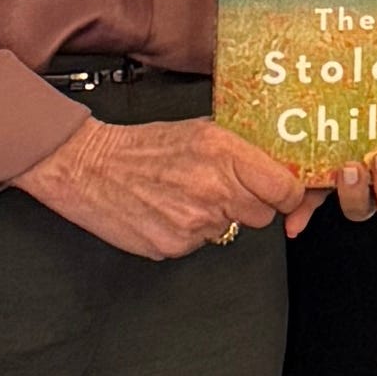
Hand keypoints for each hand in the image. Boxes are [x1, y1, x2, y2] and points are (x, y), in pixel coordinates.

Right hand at [22, 114, 311, 263]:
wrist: (88, 167)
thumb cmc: (141, 146)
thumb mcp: (198, 129)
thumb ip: (239, 145)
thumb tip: (275, 157)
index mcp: (223, 152)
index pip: (285, 188)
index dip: (287, 193)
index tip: (283, 192)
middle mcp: (212, 187)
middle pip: (263, 215)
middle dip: (250, 204)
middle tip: (224, 190)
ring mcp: (193, 221)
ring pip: (231, 230)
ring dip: (218, 217)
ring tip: (188, 196)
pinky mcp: (174, 246)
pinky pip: (200, 245)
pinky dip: (190, 232)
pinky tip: (170, 211)